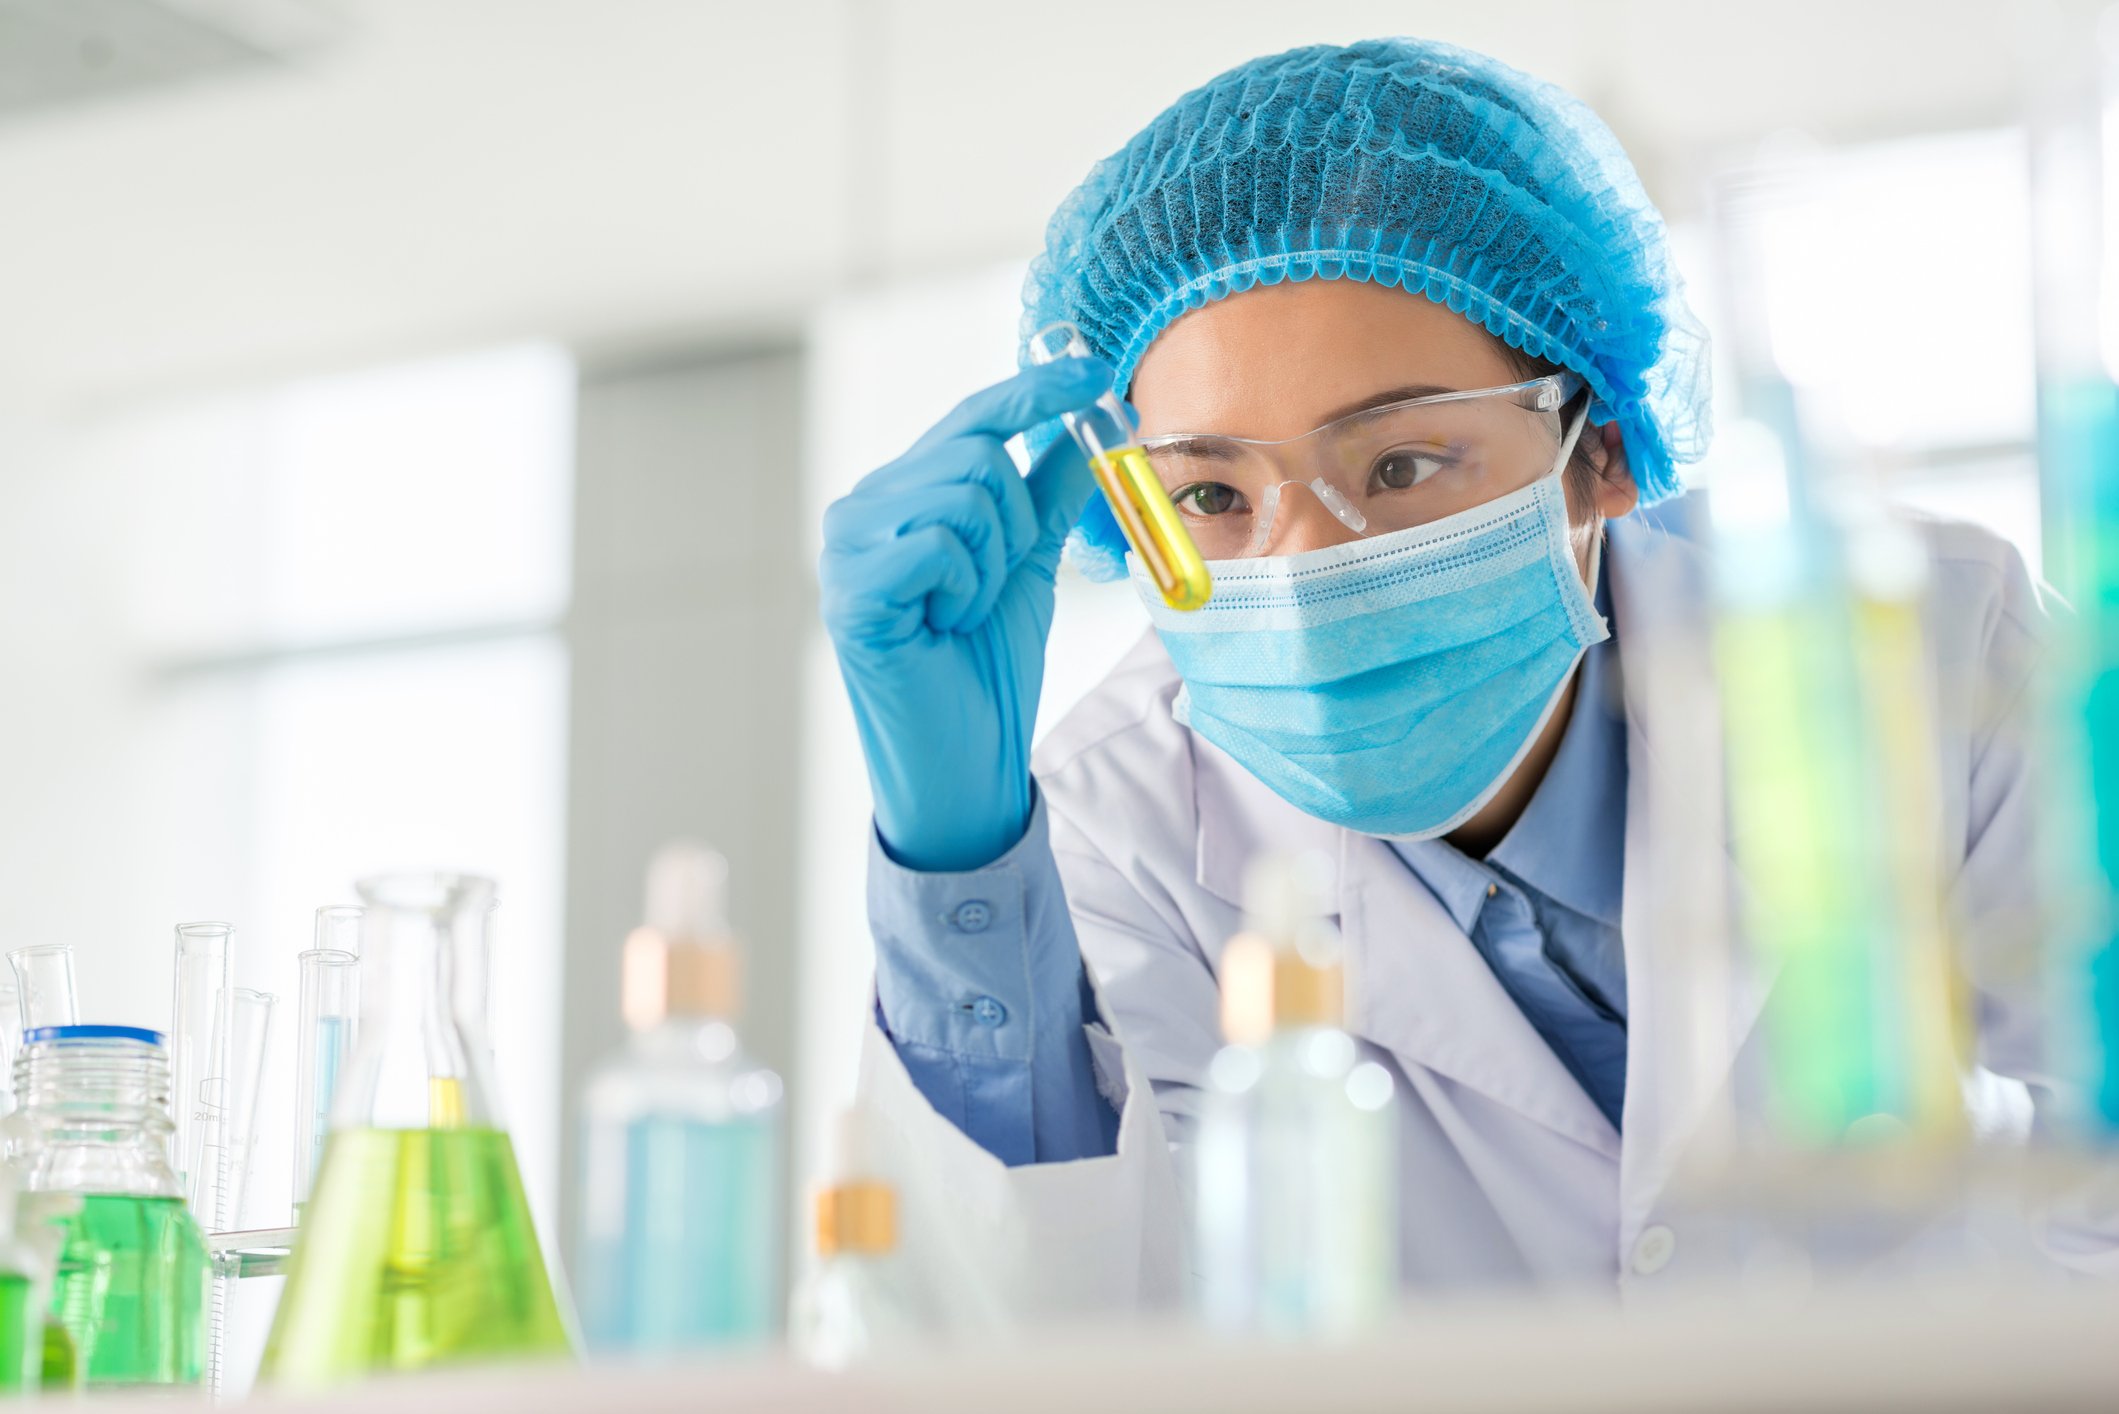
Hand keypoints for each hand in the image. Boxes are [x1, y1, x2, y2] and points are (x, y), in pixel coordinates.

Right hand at [819, 358, 1111, 871]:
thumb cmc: (984, 668)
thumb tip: (1084, 418)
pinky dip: (965, 588)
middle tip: (991, 584)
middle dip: (1014, 521)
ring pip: (962, 494)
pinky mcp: (851, 589)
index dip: (1032, 391)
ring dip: (990, 563)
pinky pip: (939, 544)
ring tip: (961, 611)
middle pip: (974, 453)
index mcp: (898, 496)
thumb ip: (1047, 490)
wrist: (964, 761)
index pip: (969, 419)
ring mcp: (845, 548)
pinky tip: (943, 626)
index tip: (1091, 368)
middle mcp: (860, 509)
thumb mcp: (1028, 563)